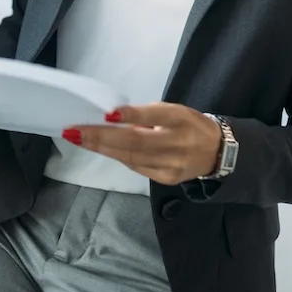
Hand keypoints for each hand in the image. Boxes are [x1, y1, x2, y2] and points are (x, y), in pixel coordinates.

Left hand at [62, 103, 220, 185]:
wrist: (217, 152)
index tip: (107, 114)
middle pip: (136, 141)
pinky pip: (137, 167)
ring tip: (78, 139)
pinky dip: (118, 156)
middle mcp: (178, 143)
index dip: (132, 115)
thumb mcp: (173, 111)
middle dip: (101, 137)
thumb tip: (112, 118)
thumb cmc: (189, 125)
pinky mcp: (168, 179)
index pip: (156, 116)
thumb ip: (147, 115)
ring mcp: (173, 165)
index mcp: (181, 119)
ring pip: (132, 157)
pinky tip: (100, 149)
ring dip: (102, 148)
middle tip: (74, 131)